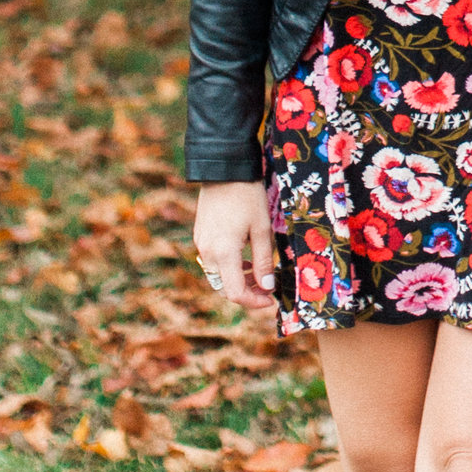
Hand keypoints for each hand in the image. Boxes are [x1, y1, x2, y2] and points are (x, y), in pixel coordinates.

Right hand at [194, 180, 275, 307]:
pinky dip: (228, 268)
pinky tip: (244, 259)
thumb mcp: (262, 229)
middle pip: (224, 288)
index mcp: (224, 252)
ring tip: (259, 274)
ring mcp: (201, 244)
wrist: (224, 169)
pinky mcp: (200, 236)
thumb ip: (263, 261)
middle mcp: (207, 252)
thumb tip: (268, 287)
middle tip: (267, 289)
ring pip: (217, 276)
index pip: (235, 293)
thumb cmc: (248, 197)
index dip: (254, 302)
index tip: (271, 299)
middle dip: (247, 294)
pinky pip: (212, 262)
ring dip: (237, 281)